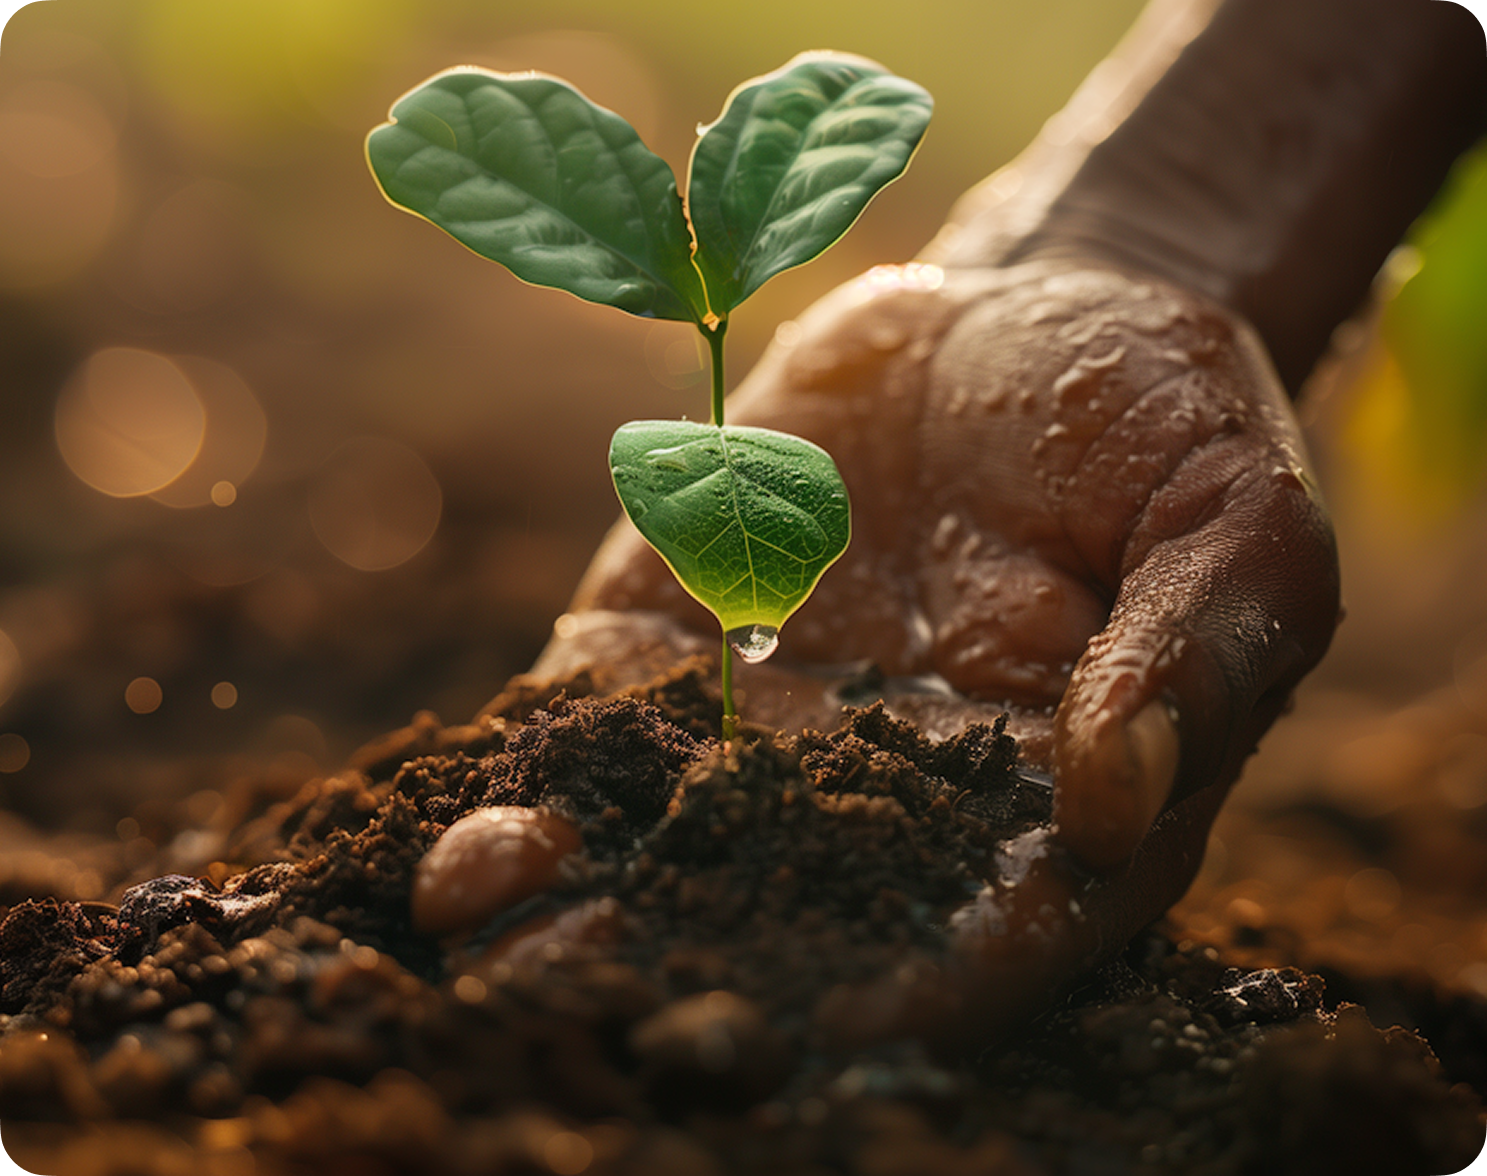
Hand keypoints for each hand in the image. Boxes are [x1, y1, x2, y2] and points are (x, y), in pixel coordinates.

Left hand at [534, 255, 1339, 1045]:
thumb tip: (1115, 797)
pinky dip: (538, 774)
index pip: (976, 936)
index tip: (813, 1031)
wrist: (1035, 310)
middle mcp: (896, 791)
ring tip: (481, 921)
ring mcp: (774, 717)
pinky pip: (601, 721)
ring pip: (669, 838)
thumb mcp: (1232, 520)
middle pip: (792, 918)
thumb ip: (1188, 656)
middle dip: (692, 968)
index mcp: (1043, 803)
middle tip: (590, 1012)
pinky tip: (472, 821)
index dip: (898, 995)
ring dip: (579, 894)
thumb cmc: (1166, 419)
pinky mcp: (684, 633)